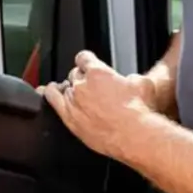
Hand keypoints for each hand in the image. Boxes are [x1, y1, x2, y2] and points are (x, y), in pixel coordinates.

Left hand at [38, 50, 159, 160]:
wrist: (134, 134)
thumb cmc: (139, 111)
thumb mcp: (143, 84)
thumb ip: (131, 79)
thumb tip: (130, 81)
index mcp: (98, 72)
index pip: (84, 58)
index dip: (87, 60)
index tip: (89, 64)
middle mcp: (82, 85)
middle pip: (74, 74)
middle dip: (82, 77)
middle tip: (91, 85)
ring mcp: (74, 102)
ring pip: (64, 88)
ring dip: (68, 88)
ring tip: (68, 89)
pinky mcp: (70, 119)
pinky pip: (53, 101)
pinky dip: (50, 94)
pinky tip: (49, 92)